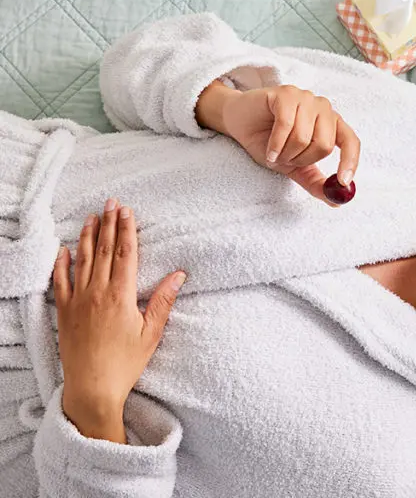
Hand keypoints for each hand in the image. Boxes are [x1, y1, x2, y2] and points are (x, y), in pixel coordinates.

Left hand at [52, 199, 184, 442]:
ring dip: (88, 237)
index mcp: (121, 296)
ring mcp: (78, 301)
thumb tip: (178, 275)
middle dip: (110, 226)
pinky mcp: (65, 312)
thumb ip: (163, 301)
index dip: (127, 231)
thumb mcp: (151, 333)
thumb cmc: (126, 363)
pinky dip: (62, 263)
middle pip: (105, 252)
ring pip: (83, 261)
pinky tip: (66, 250)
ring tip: (92, 218)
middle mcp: (97, 293)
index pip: (125, 255)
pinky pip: (61, 281)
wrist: (92, 387)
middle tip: (111, 204)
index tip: (127, 212)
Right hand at [198, 82, 360, 206]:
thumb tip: (337, 202)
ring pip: (303, 137)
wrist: (239, 123)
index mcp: (331, 124)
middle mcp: (323, 108)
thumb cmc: (269, 142)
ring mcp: (306, 98)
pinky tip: (269, 149)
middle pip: (324, 144)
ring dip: (285, 153)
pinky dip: (275, 144)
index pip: (351, 141)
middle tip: (286, 160)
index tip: (343, 181)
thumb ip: (315, 181)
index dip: (350, 162)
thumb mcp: (294, 166)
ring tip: (275, 151)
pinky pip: (286, 125)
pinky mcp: (286, 93)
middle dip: (301, 160)